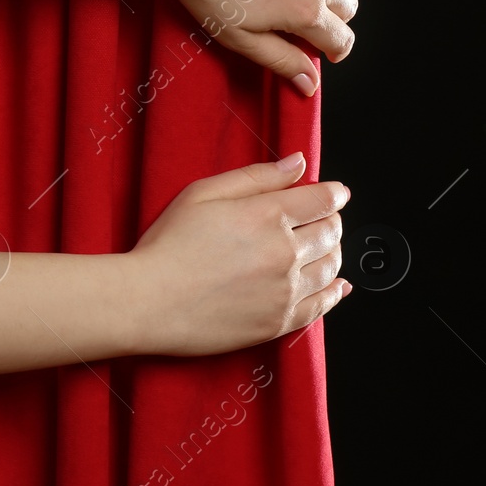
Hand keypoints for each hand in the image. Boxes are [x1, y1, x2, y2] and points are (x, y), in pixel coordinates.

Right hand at [124, 153, 350, 355]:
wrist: (147, 302)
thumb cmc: (168, 246)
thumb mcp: (204, 193)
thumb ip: (257, 176)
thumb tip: (299, 163)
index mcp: (268, 215)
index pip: (322, 199)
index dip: (333, 193)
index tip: (336, 193)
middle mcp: (284, 252)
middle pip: (331, 232)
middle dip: (332, 221)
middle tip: (323, 220)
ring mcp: (284, 290)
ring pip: (331, 266)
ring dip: (333, 253)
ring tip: (323, 249)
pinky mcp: (278, 322)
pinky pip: (322, 306)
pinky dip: (335, 292)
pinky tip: (339, 286)